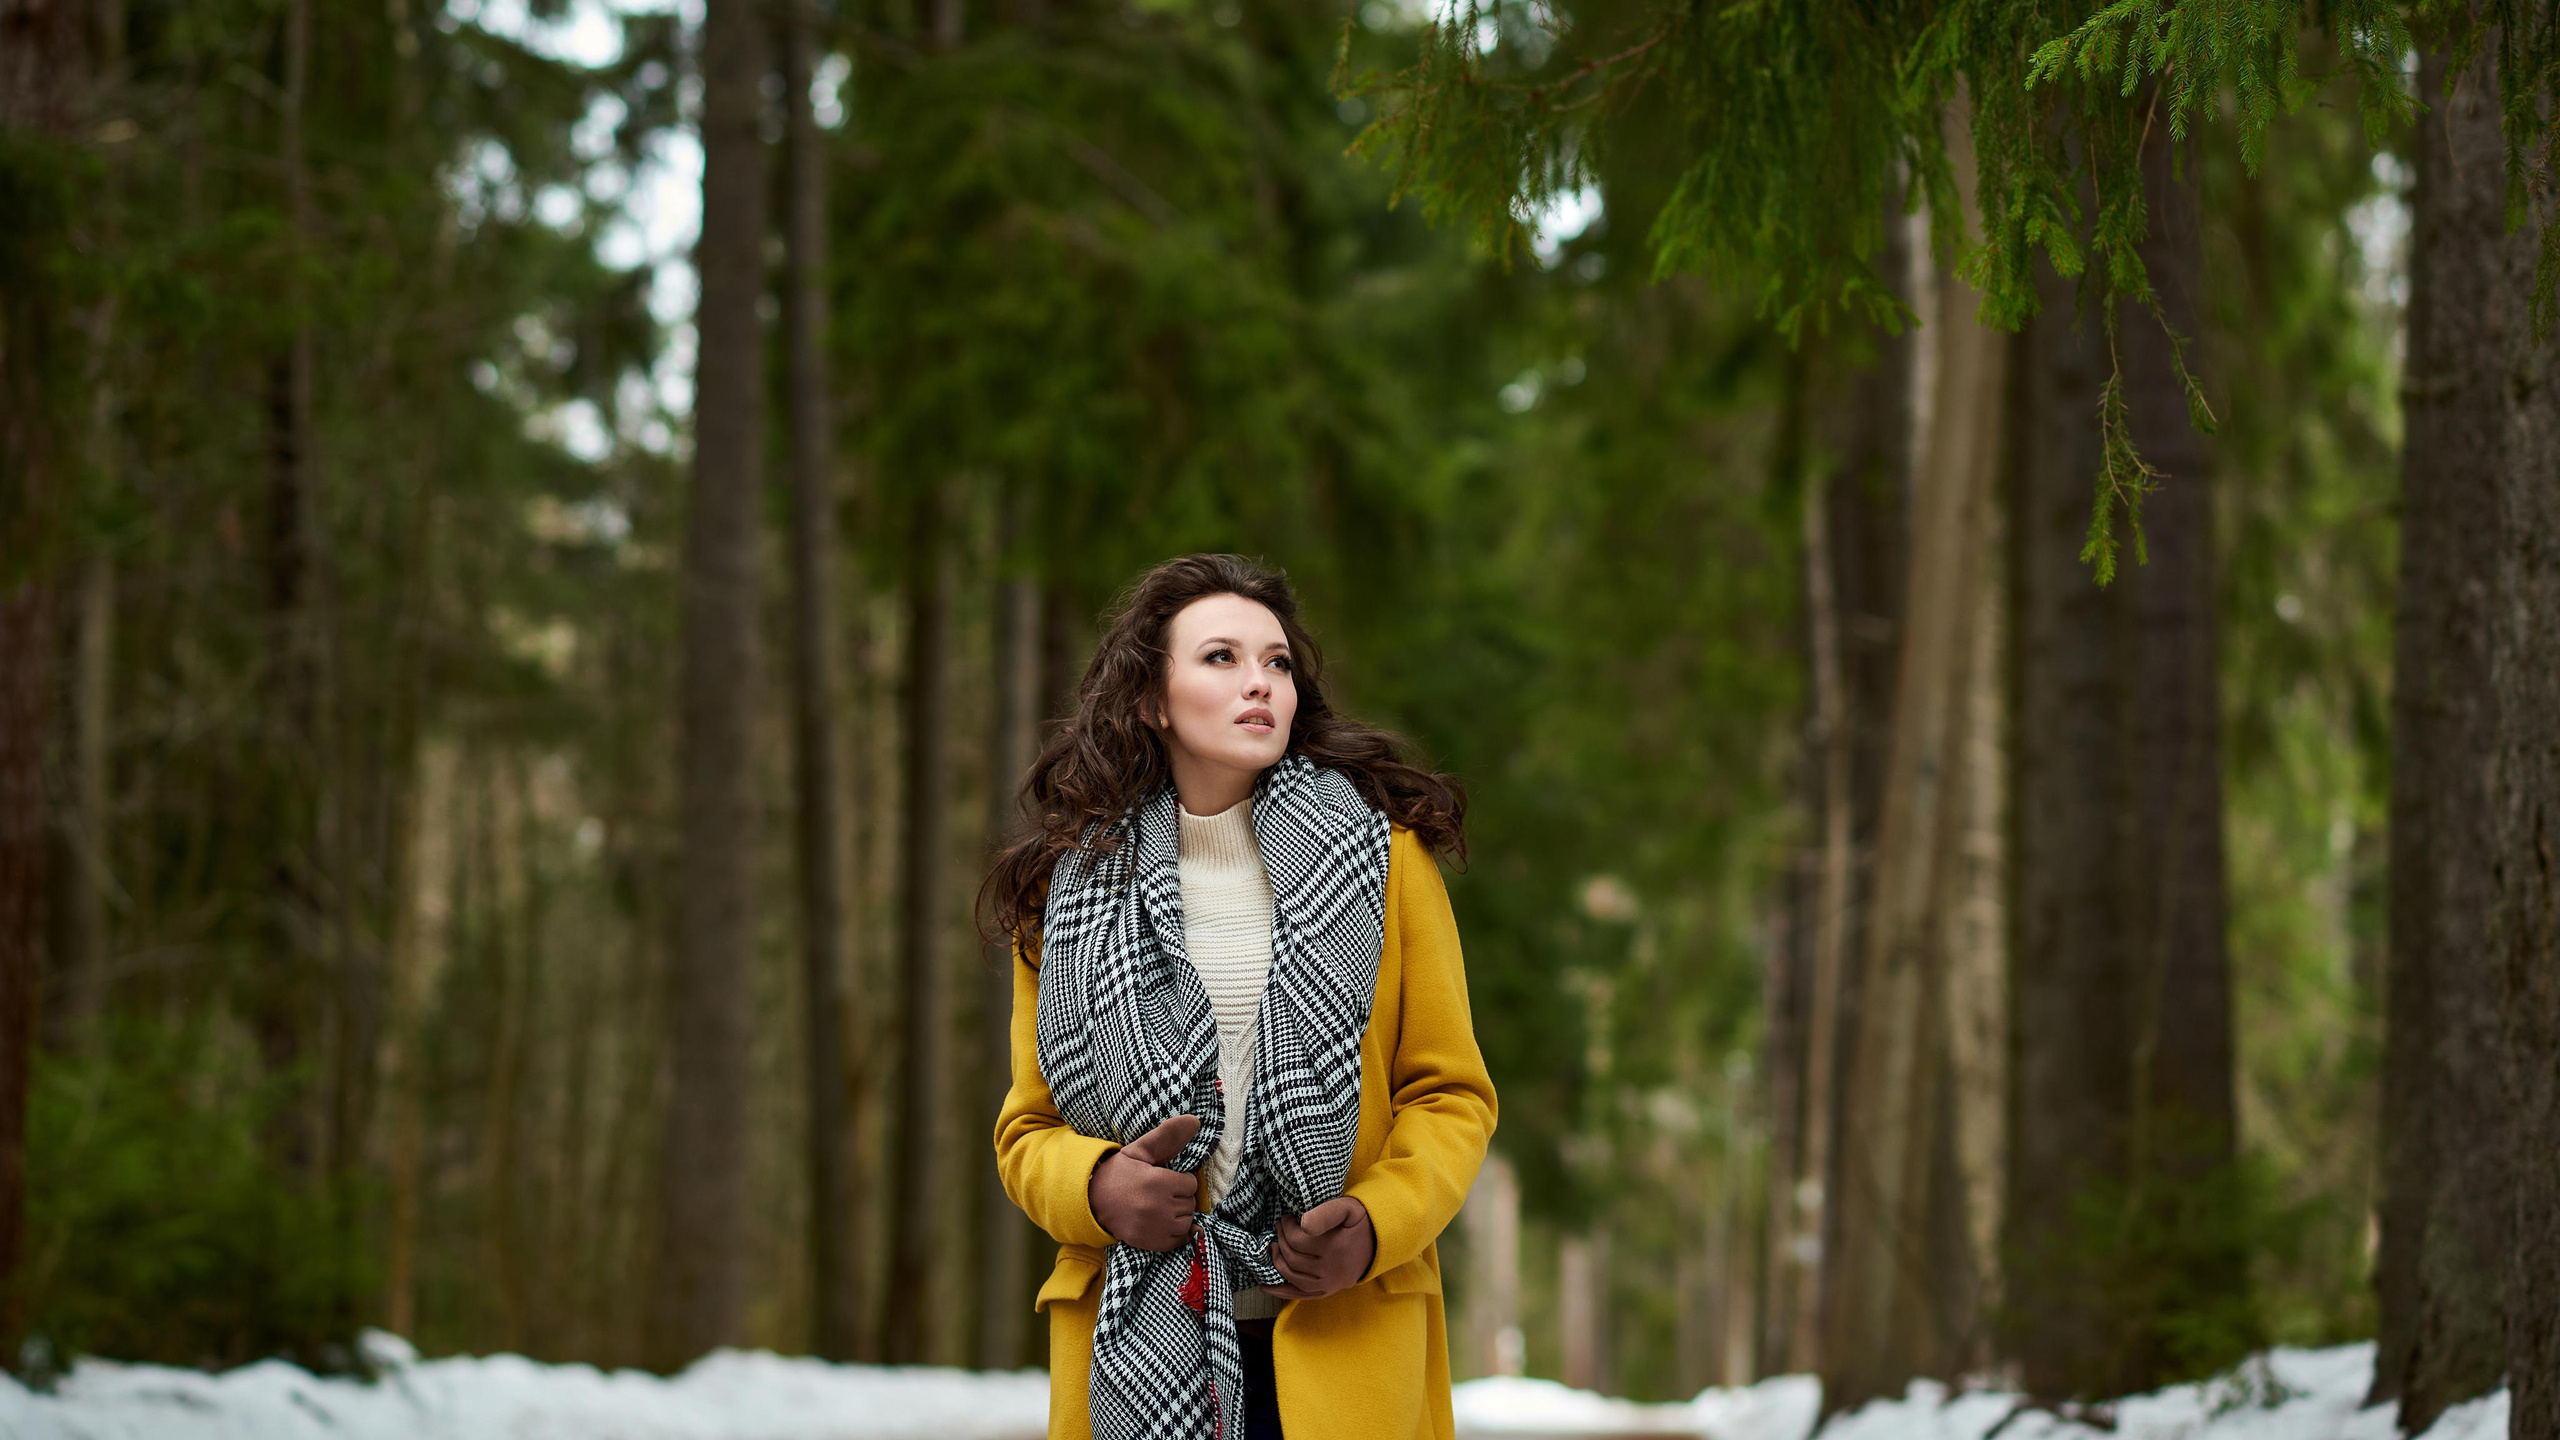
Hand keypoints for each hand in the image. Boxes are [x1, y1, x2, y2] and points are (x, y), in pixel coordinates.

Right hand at [1089, 1114, 1201, 1251]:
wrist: (1092, 1201)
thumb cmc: (1120, 1173)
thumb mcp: (1140, 1150)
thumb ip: (1167, 1136)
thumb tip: (1195, 1120)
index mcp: (1158, 1182)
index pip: (1191, 1184)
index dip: (1180, 1180)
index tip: (1166, 1178)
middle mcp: (1159, 1207)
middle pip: (1190, 1203)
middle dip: (1180, 1197)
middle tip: (1162, 1193)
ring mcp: (1155, 1228)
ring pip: (1187, 1221)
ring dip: (1179, 1215)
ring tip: (1162, 1207)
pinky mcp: (1151, 1243)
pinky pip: (1179, 1240)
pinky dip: (1176, 1233)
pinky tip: (1164, 1222)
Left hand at [1262, 1196, 1373, 1299]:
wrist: (1379, 1243)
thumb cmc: (1359, 1222)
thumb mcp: (1347, 1209)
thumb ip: (1326, 1213)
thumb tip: (1301, 1223)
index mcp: (1335, 1248)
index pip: (1298, 1240)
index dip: (1286, 1227)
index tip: (1285, 1218)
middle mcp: (1331, 1270)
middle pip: (1293, 1258)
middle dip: (1280, 1241)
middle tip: (1278, 1228)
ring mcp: (1329, 1284)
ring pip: (1293, 1276)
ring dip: (1277, 1261)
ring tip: (1273, 1247)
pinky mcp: (1327, 1291)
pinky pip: (1300, 1294)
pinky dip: (1280, 1291)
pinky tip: (1264, 1286)